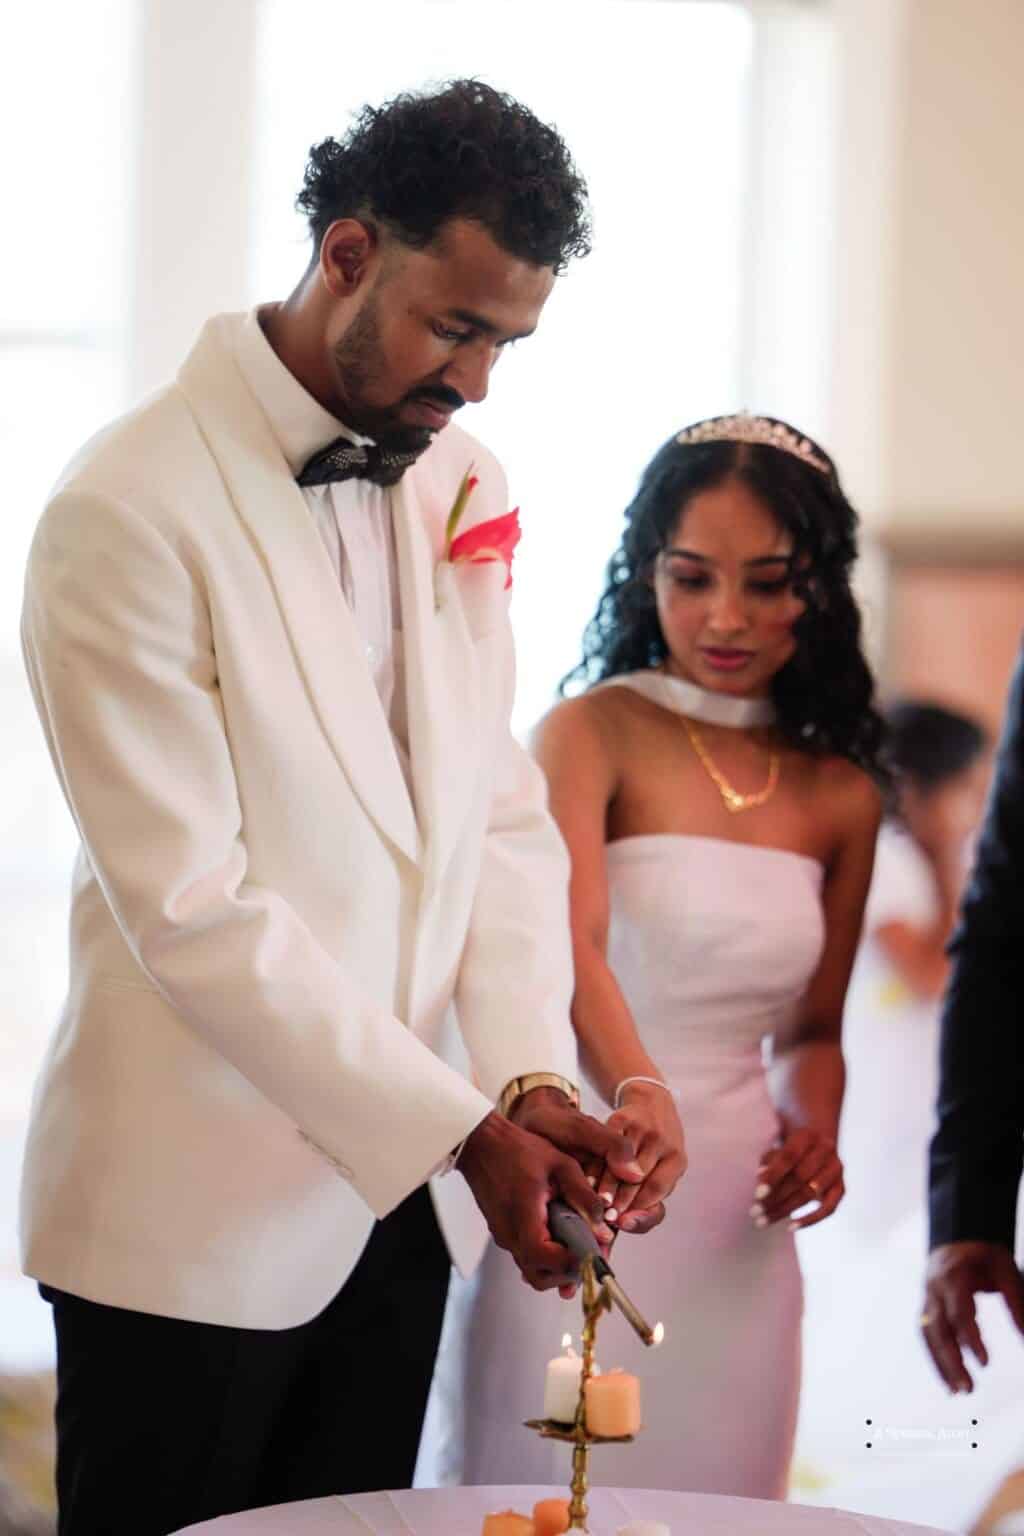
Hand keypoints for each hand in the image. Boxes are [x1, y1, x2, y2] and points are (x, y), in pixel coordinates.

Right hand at [510, 1086, 644, 1290]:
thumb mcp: (561, 1164)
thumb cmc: (517, 1149)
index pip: (545, 1258)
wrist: (482, 1143)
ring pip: (532, 1269)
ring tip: (576, 1242)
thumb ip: (584, 1195)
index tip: (591, 1254)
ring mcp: (504, 1236)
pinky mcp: (503, 1232)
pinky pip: (525, 1254)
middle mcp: (510, 1234)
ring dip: (556, 1265)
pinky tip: (558, 1232)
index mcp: (524, 1216)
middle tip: (587, 1255)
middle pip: (539, 1277)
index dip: (570, 1262)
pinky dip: (544, 1254)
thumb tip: (603, 1225)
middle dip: (566, 1273)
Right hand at [593, 1081, 686, 1236]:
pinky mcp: (622, 1117)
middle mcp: (662, 1140)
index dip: (637, 1207)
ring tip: (595, 1203)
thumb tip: (627, 1226)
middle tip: (604, 1219)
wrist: (651, 1106)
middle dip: (619, 1200)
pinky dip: (596, 1164)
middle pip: (637, 1175)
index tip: (621, 1223)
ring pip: (620, 1161)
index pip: (656, 1187)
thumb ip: (649, 1205)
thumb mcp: (661, 1175)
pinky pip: (606, 1145)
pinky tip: (587, 1180)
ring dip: (606, 1185)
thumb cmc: (655, 1153)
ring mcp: (642, 1127)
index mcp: (676, 1159)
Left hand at [752, 1116, 842, 1230]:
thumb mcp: (777, 1150)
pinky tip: (791, 1226)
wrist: (816, 1147)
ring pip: (811, 1193)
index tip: (757, 1194)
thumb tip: (761, 1180)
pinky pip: (829, 1208)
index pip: (789, 1156)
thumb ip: (769, 1162)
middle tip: (755, 1212)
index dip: (773, 1175)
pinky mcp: (841, 1187)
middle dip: (775, 1197)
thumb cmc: (788, 1151)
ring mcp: (836, 1169)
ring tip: (764, 1221)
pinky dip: (810, 1219)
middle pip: (800, 1177)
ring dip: (785, 1210)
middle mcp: (826, 1150)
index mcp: (807, 1136)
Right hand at [921, 1241, 1023, 1392]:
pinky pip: (928, 1336)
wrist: (957, 1238)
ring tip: (958, 1392)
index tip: (986, 1364)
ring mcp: (928, 1299)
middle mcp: (934, 1290)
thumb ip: (1017, 1303)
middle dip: (951, 1361)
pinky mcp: (928, 1309)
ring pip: (929, 1336)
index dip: (970, 1339)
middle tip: (968, 1389)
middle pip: (938, 1330)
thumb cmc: (984, 1254)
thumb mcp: (1006, 1270)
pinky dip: (937, 1359)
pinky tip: (949, 1380)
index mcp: (952, 1276)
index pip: (958, 1313)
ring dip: (941, 1365)